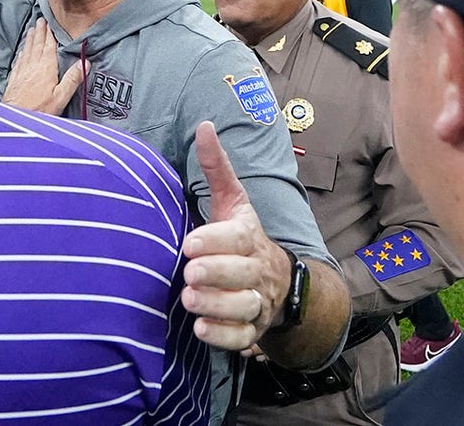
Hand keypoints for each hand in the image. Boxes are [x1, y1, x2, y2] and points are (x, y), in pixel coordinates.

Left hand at [1, 18, 86, 115]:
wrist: (15, 118)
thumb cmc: (39, 109)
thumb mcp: (61, 96)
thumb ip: (73, 79)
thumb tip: (85, 63)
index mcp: (46, 69)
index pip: (48, 47)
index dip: (49, 34)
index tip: (49, 23)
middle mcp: (32, 67)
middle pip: (37, 45)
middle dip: (39, 32)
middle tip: (40, 20)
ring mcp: (22, 73)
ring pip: (27, 51)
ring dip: (30, 39)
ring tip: (31, 30)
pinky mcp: (14, 80)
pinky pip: (19, 61)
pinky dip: (22, 53)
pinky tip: (21, 51)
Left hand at [181, 121, 292, 350]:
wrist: (275, 281)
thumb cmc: (240, 236)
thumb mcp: (231, 201)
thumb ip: (216, 168)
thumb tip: (204, 126)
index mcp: (249, 236)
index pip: (237, 238)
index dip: (214, 242)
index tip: (188, 244)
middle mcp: (257, 270)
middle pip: (242, 274)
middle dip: (216, 274)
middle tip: (189, 274)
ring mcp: (257, 302)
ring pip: (244, 307)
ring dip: (217, 306)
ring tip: (190, 301)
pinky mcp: (252, 329)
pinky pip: (242, 338)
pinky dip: (223, 336)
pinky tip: (201, 329)